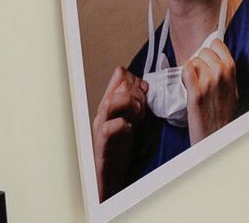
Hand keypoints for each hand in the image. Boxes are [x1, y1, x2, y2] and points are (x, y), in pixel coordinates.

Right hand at [91, 67, 146, 199]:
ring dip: (131, 105)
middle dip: (137, 94)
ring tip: (138, 117)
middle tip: (143, 109)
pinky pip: (110, 127)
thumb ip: (135, 100)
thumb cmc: (120, 145)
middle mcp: (104, 111)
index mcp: (111, 102)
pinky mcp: (103, 142)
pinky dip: (123, 125)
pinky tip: (130, 130)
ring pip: (112, 101)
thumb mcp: (130, 117)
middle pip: (120, 86)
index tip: (145, 94)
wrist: (109, 173)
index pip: (121, 75)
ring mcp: (102, 125)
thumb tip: (146, 85)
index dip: (137, 80)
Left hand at [183, 37, 238, 144]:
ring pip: (193, 61)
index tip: (208, 59)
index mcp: (232, 70)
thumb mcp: (232, 88)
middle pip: (203, 52)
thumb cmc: (223, 113)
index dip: (210, 51)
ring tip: (194, 84)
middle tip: (200, 75)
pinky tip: (187, 84)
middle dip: (199, 61)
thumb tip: (214, 57)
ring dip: (191, 71)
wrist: (217, 135)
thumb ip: (225, 72)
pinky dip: (184, 75)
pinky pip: (186, 71)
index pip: (217, 44)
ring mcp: (209, 82)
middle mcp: (222, 73)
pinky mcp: (195, 93)